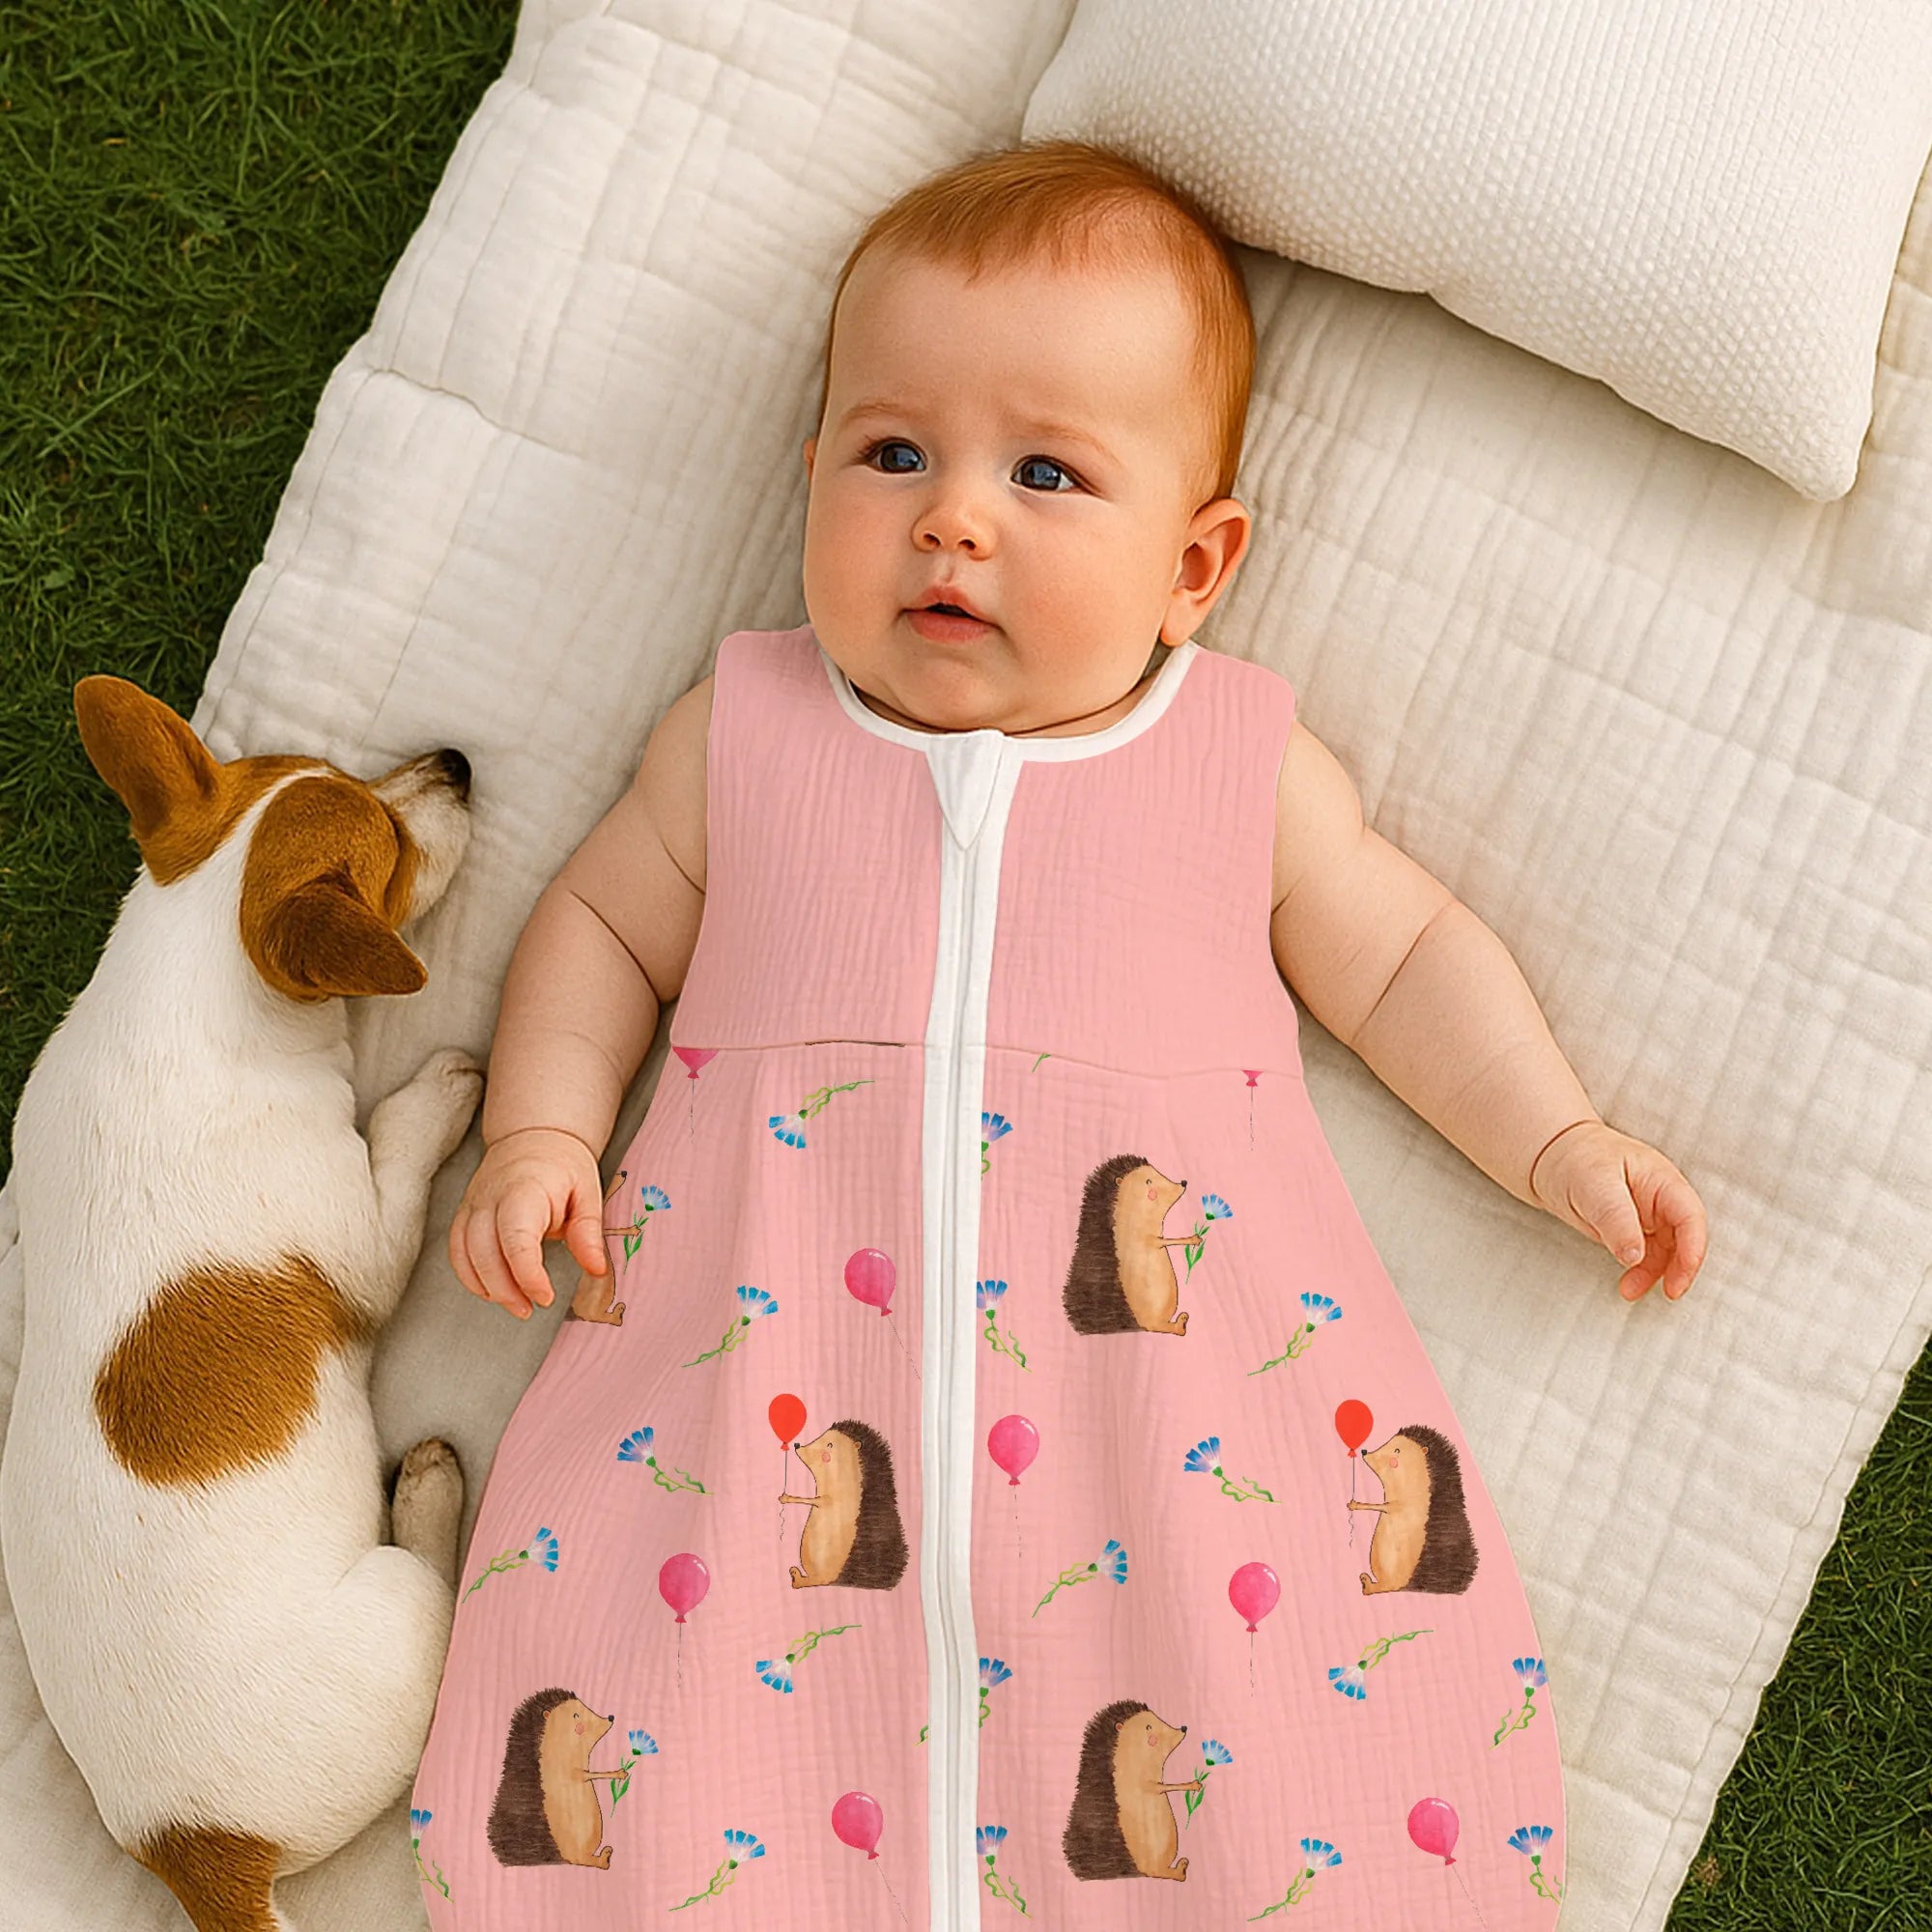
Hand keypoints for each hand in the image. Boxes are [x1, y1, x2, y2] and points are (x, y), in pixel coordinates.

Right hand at [448, 1126, 608, 1319]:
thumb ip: (588, 1232)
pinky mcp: (463, 1215)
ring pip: (465, 1255)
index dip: (527, 1275)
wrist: (532, 1137)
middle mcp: (490, 1198)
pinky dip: (470, 1277)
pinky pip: (456, 1252)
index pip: (516, 1239)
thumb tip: (596, 1270)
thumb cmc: (563, 1166)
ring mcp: (472, 1206)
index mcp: (524, 1189)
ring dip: (488, 1288)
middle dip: (505, 1289)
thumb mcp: (587, 1192)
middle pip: (484, 1252)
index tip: (546, 1297)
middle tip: (531, 1309)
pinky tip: (492, 1292)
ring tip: (516, 1306)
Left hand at [1528, 1119, 1706, 1301]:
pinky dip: (1639, 1272)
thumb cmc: (1575, 1158)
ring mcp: (1648, 1215)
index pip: (1689, 1217)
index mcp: (1661, 1180)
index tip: (1679, 1279)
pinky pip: (1645, 1255)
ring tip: (1629, 1291)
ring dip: (1654, 1274)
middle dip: (1680, 1267)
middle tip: (1669, 1293)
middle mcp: (1660, 1199)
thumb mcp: (1594, 1185)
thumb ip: (1616, 1219)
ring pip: (1666, 1251)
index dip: (1692, 1250)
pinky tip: (1626, 1284)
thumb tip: (1635, 1256)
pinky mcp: (1631, 1229)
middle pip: (1684, 1238)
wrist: (1549, 1157)